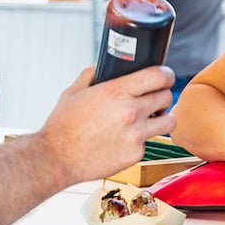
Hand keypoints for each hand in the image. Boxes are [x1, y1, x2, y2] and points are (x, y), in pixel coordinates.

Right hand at [34, 65, 174, 184]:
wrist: (56, 158)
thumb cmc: (62, 124)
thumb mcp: (74, 91)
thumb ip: (92, 73)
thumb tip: (105, 66)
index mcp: (116, 91)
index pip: (159, 76)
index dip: (166, 74)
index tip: (164, 77)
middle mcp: (130, 112)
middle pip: (167, 96)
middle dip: (162, 95)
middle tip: (154, 98)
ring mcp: (135, 135)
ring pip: (169, 121)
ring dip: (162, 118)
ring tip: (151, 118)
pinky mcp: (135, 155)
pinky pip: (149, 142)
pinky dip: (141, 140)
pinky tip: (126, 139)